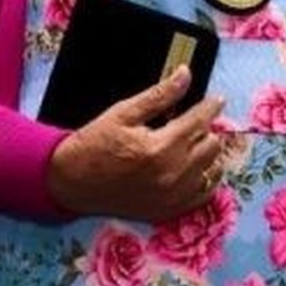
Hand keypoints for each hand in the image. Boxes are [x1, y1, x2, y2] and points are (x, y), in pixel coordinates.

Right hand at [46, 66, 226, 221]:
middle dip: (204, 129)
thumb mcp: (124, 112)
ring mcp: (172, 196)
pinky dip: (204, 178)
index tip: (216, 99)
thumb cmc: (94, 144)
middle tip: (193, 121)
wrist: (69, 182)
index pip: (199, 122)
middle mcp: (171, 175)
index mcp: (159, 148)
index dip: (210, 106)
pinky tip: (194, 166)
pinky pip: (204, 194)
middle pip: (211, 145)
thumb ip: (160, 95)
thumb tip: (185, 74)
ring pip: (212, 168)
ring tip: (191, 143)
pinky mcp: (168, 210)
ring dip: (206, 153)